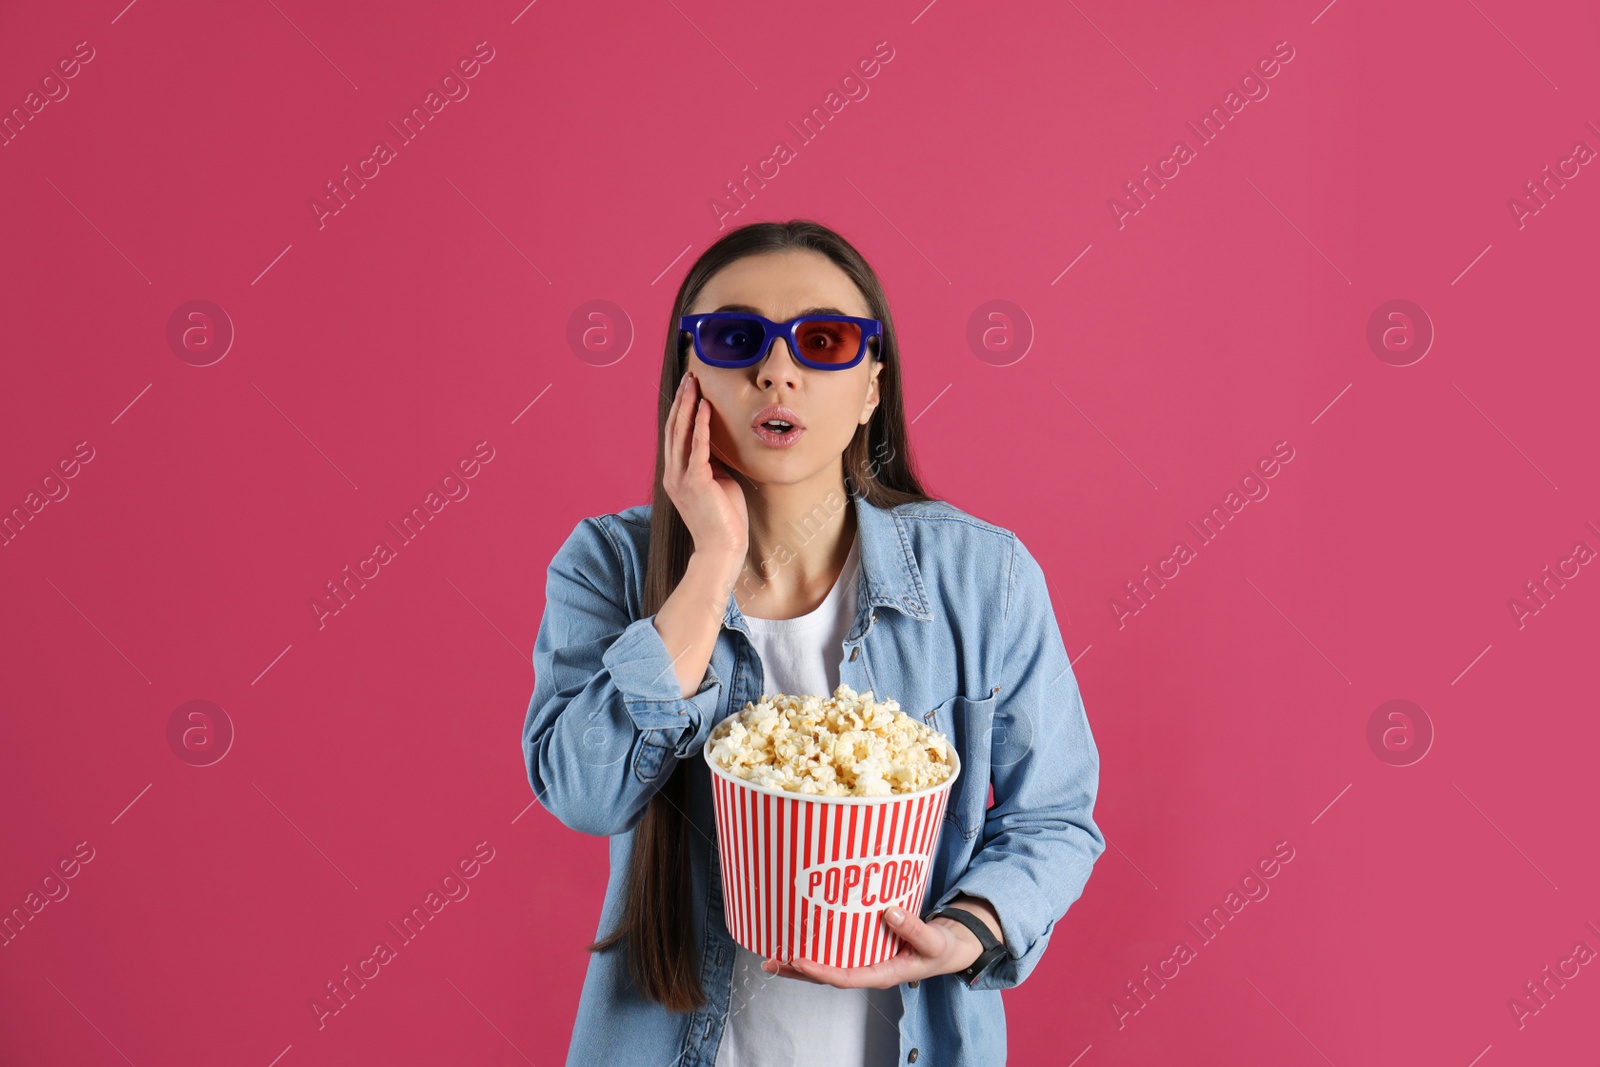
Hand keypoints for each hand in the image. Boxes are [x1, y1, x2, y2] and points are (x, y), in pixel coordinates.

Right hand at [663, 372, 747, 562]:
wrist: (722, 550)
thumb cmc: (724, 520)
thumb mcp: (717, 484)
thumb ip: (713, 464)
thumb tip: (718, 446)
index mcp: (676, 475)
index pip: (676, 435)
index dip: (681, 410)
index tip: (688, 389)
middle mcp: (673, 474)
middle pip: (674, 428)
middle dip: (681, 400)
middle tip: (689, 377)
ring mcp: (681, 477)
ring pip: (681, 432)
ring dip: (688, 405)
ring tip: (694, 383)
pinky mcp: (695, 481)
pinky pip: (697, 446)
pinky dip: (701, 424)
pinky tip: (705, 406)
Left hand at [760, 898, 1001, 988]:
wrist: (951, 949)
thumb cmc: (942, 949)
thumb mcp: (935, 941)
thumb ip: (914, 928)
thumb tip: (889, 912)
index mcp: (884, 974)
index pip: (845, 977)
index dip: (820, 971)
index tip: (798, 960)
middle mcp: (869, 970)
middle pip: (827, 976)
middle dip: (798, 971)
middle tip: (770, 961)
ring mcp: (866, 961)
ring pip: (828, 966)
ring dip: (801, 963)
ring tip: (772, 956)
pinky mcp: (866, 950)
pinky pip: (837, 953)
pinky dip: (817, 948)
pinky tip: (799, 941)